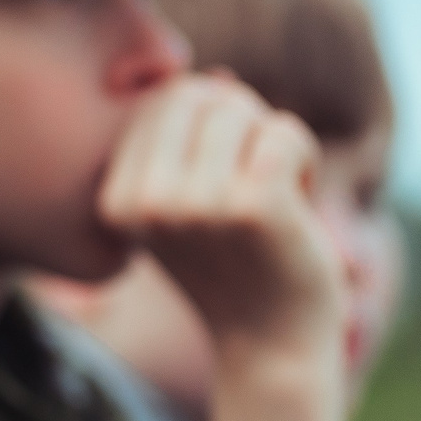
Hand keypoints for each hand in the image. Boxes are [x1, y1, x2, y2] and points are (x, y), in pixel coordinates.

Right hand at [97, 73, 350, 420]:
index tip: (214, 183)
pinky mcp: (254, 207)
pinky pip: (285, 132)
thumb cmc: (234, 264)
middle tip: (250, 185)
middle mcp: (146, 201)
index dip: (204, 127)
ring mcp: (198, 205)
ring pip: (243, 110)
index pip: (162, 102)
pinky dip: (305, 160)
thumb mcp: (187, 200)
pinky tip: (298, 205)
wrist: (272, 345)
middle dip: (239, 126)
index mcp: (115, 198)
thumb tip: (214, 75)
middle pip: (200, 97)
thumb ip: (186, 137)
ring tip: (270, 200)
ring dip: (272, 146)